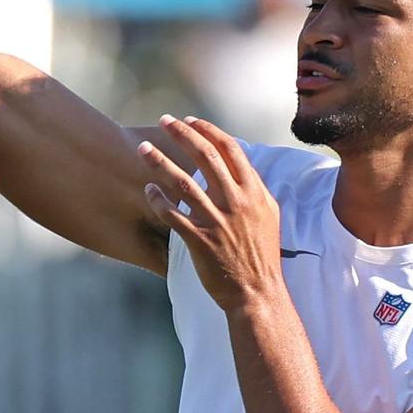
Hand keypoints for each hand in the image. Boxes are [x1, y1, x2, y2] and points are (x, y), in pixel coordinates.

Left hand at [139, 115, 283, 311]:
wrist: (258, 292)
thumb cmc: (262, 254)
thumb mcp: (269, 215)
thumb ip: (254, 188)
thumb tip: (241, 165)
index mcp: (254, 192)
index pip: (230, 149)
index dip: (208, 130)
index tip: (190, 121)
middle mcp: (236, 202)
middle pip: (205, 156)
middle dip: (182, 134)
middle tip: (164, 121)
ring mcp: (217, 221)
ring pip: (183, 182)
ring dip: (160, 162)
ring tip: (143, 149)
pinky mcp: (200, 240)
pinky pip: (173, 214)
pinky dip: (158, 200)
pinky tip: (148, 190)